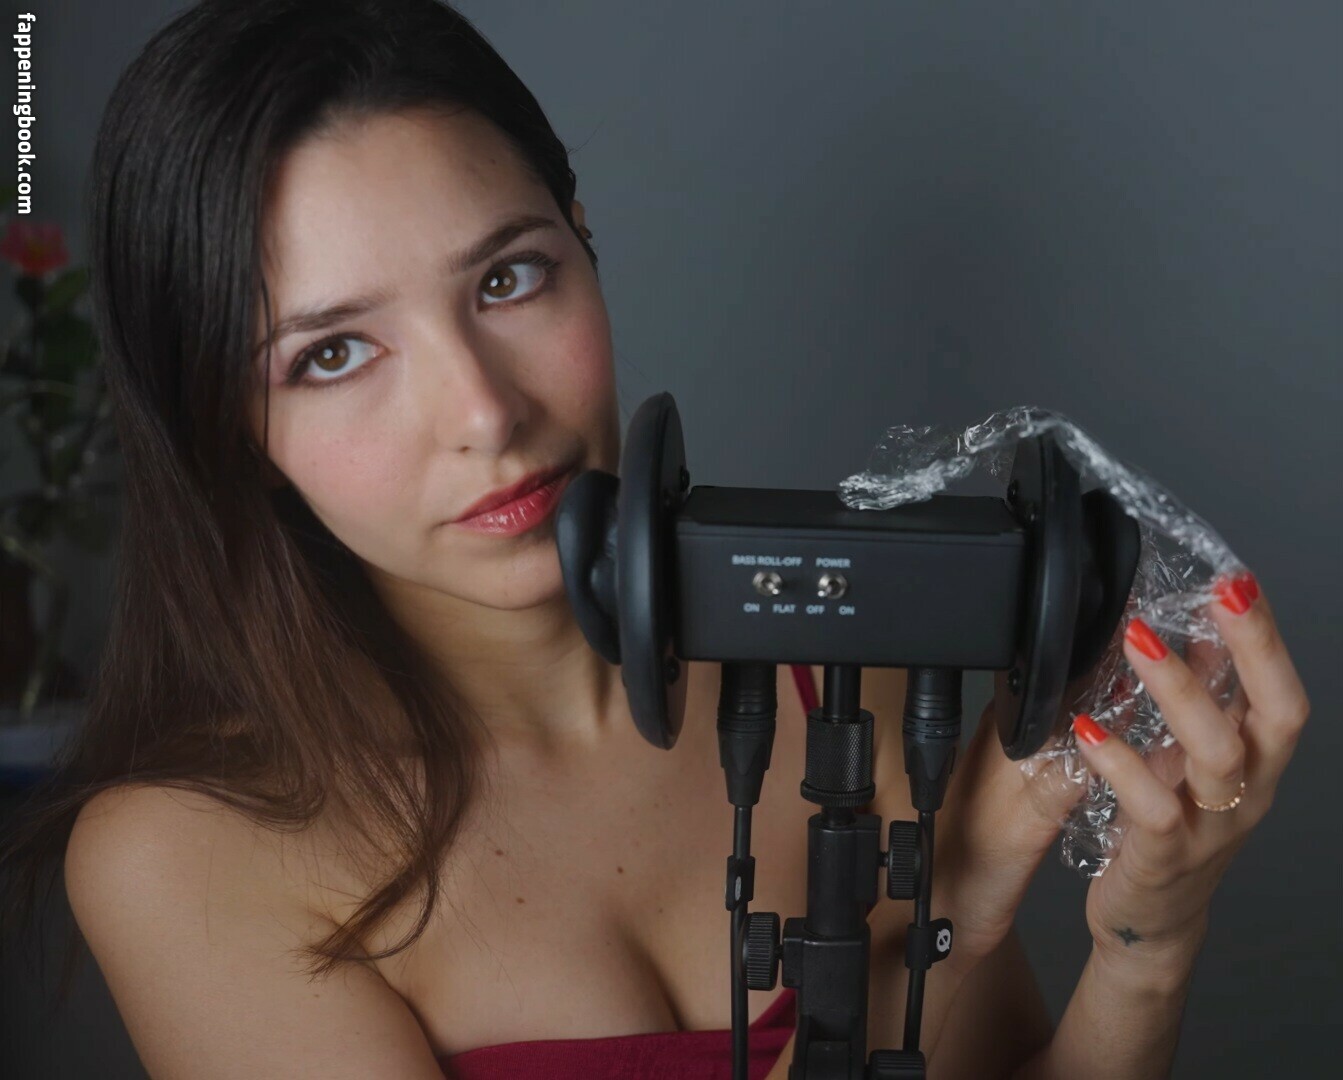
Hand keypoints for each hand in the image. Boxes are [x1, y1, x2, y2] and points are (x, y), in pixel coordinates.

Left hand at [928, 570, 1309, 980]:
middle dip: (1254, 648)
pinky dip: (1122, 763)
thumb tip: (1198, 631)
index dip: (1266, 637)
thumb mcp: (1191, 759)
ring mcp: (1211, 827)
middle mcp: (1247, 792)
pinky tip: (1088, 728)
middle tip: (1217, 594)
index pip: (1281, 691)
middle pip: (1277, 716)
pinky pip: (1153, 808)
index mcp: (1254, 761)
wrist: (1151, 920)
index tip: (1237, 581)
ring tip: (1136, 639)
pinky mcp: (1164, 857)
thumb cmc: (1169, 828)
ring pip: (1216, 755)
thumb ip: (1203, 700)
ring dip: (1179, 690)